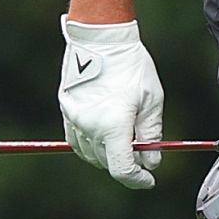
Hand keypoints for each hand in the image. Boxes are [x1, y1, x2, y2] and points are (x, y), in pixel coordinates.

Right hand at [59, 16, 164, 187]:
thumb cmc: (131, 66)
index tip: (148, 179)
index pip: (122, 169)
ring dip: (108, 154)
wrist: (101, 39)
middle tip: (144, 151)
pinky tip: (106, 133)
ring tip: (126, 137)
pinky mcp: (66, 111)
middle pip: (107, 162)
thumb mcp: (151, 101)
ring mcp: (74, 119)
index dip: (137, 180)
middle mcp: (89, 126)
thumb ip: (151, 135)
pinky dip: (92, 145)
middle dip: (127, 163)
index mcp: (113, 125)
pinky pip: (76, 141)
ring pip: (90, 154)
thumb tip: (151, 163)